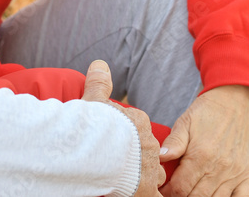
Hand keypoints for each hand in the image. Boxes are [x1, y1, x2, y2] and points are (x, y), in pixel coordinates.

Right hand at [82, 60, 164, 196]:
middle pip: (148, 151)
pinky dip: (151, 195)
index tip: (115, 141)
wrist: (95, 148)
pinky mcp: (146, 188)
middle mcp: (148, 143)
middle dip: (138, 158)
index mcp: (138, 122)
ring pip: (154, 173)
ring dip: (144, 177)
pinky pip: (155, 195)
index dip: (128, 137)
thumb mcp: (94, 99)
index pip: (138, 129)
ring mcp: (149, 167)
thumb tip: (100, 64)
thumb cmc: (93, 124)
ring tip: (130, 180)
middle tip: (121, 163)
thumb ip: (99, 83)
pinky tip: (145, 195)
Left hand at [158, 86, 248, 196]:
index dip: (168, 192)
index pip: (181, 188)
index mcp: (200, 156)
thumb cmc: (206, 112)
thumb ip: (173, 143)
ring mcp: (234, 174)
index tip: (162, 189)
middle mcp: (219, 169)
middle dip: (182, 196)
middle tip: (175, 190)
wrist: (234, 103)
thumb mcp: (184, 123)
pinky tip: (213, 195)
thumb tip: (159, 157)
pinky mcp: (246, 176)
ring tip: (190, 192)